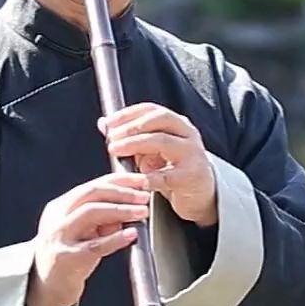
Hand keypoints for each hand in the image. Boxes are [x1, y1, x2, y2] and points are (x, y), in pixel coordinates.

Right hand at [26, 172, 150, 305]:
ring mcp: (59, 237)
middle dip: (122, 192)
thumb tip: (130, 207)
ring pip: (91, 213)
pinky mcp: (67, 258)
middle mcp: (57, 217)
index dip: (119, 180)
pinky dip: (116, 238)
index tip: (141, 181)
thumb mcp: (82, 232)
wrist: (45, 287)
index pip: (92, 185)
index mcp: (61, 206)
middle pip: (91, 193)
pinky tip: (131, 235)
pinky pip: (95, 245)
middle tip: (143, 196)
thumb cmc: (68, 256)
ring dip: (121, 210)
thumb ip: (103, 218)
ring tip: (141, 212)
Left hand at [99, 103, 216, 226]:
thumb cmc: (174, 170)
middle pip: (158, 120)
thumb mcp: (152, 151)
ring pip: (162, 142)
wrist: (200, 195)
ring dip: (135, 145)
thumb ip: (131, 138)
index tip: (109, 122)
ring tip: (117, 151)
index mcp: (177, 124)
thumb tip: (104, 124)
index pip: (152, 110)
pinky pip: (168, 175)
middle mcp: (187, 135)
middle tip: (111, 138)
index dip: (128, 113)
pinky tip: (137, 179)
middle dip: (131, 127)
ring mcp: (192, 154)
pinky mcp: (192, 176)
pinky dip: (150, 177)